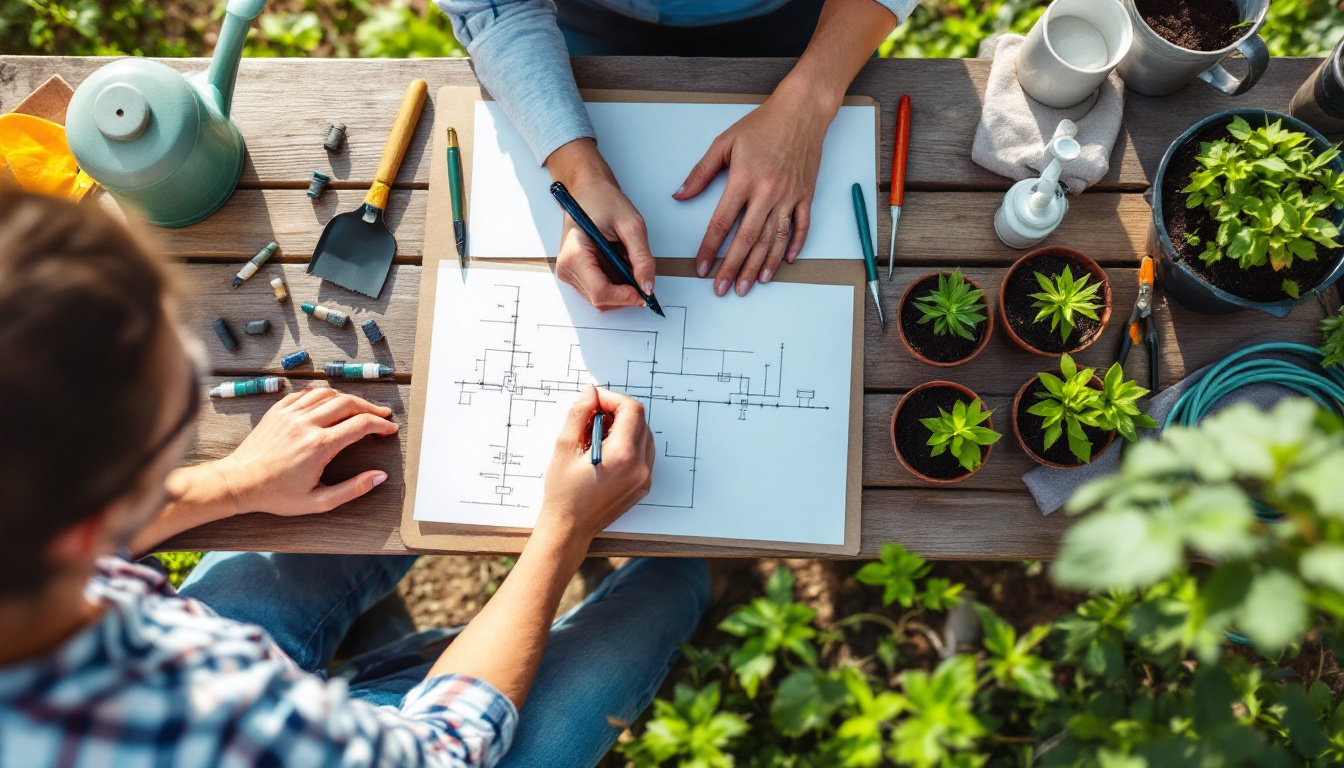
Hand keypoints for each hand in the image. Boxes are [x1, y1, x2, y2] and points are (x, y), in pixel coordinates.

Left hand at [215, 387, 398, 515]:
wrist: (239, 483)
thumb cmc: (276, 494)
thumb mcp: (318, 501)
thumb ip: (353, 489)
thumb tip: (379, 477)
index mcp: (319, 446)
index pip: (360, 425)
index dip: (380, 425)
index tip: (389, 429)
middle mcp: (306, 424)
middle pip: (348, 403)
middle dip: (370, 408)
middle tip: (381, 415)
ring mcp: (290, 414)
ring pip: (328, 394)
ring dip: (348, 398)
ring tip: (358, 408)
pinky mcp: (278, 411)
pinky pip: (305, 394)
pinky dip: (322, 394)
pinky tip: (329, 402)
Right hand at [535, 385, 653, 544]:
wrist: (569, 528)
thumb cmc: (563, 493)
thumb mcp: (564, 447)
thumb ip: (579, 413)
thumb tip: (590, 392)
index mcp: (622, 455)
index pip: (631, 409)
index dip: (612, 399)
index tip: (595, 402)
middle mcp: (639, 466)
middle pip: (640, 420)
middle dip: (617, 412)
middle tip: (592, 417)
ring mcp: (644, 477)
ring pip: (644, 435)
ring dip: (624, 427)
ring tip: (597, 436)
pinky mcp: (643, 485)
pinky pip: (644, 453)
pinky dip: (629, 444)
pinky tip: (606, 451)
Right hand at [548, 139, 654, 310]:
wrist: (588, 190)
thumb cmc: (604, 201)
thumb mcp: (632, 226)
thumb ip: (642, 258)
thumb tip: (647, 287)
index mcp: (575, 254)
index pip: (600, 293)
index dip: (625, 297)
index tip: (644, 292)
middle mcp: (567, 268)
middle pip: (600, 300)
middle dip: (625, 293)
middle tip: (640, 273)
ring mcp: (569, 272)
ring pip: (600, 298)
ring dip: (620, 288)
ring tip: (625, 260)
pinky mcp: (575, 273)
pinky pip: (598, 290)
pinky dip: (614, 283)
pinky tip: (618, 263)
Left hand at [675, 88, 831, 296]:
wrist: (801, 112)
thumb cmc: (763, 125)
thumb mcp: (725, 143)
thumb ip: (701, 172)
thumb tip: (680, 195)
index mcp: (744, 180)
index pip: (722, 223)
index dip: (710, 248)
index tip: (701, 267)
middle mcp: (767, 192)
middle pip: (747, 239)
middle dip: (733, 268)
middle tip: (724, 288)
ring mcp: (788, 196)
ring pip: (774, 239)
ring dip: (761, 265)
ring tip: (751, 284)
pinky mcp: (805, 195)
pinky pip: (800, 226)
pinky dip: (793, 246)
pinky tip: (784, 262)